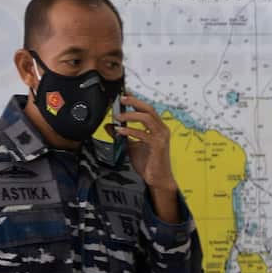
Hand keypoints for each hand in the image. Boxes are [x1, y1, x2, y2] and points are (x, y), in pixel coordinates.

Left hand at [108, 92, 179, 221]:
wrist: (157, 179)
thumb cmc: (148, 163)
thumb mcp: (131, 146)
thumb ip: (123, 135)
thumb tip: (109, 126)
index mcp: (158, 128)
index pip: (147, 109)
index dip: (136, 99)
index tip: (124, 93)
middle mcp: (162, 130)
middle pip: (149, 109)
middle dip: (134, 101)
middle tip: (121, 99)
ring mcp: (161, 137)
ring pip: (148, 118)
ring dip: (131, 115)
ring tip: (118, 117)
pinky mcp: (158, 146)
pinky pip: (143, 134)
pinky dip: (130, 131)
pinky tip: (120, 131)